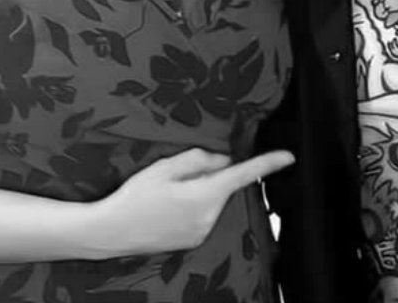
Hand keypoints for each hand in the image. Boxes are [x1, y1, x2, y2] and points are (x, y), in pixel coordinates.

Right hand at [92, 147, 294, 257]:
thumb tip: (224, 163)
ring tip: (166, 196)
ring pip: (212, 199)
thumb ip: (200, 159)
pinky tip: (167, 209)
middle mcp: (209, 216)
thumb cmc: (135, 195)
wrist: (109, 231)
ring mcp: (201, 232)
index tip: (288, 157)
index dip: (268, 163)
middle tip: (176, 177)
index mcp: (204, 194)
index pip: (243, 174)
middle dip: (209, 175)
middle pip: (222, 185)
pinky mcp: (193, 240)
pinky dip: (193, 206)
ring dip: (200, 192)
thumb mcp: (166, 166)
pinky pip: (203, 214)